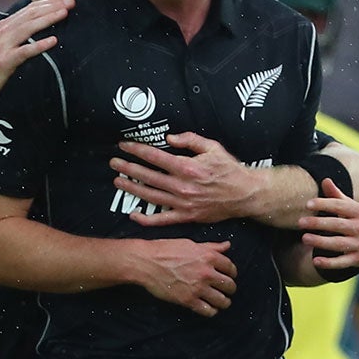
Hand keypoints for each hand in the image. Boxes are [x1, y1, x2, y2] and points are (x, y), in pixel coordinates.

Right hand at [0, 0, 73, 108]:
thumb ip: (13, 37)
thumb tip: (32, 30)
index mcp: (3, 28)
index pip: (28, 10)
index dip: (47, 3)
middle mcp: (2, 33)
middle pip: (30, 15)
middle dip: (51, 6)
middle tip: (70, 1)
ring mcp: (2, 47)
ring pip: (28, 28)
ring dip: (47, 19)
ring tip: (64, 13)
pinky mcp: (4, 62)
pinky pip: (24, 51)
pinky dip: (39, 45)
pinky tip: (52, 41)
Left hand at [115, 131, 262, 223]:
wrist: (244, 194)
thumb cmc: (229, 169)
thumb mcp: (212, 147)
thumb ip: (189, 140)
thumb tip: (169, 138)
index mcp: (186, 167)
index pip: (154, 157)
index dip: (136, 150)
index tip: (124, 146)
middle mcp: (182, 186)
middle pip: (148, 176)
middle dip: (128, 168)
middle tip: (114, 163)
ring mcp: (183, 203)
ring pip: (151, 196)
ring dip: (132, 188)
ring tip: (117, 181)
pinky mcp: (186, 217)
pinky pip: (163, 220)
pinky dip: (147, 219)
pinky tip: (133, 215)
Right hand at [131, 238, 236, 315]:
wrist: (146, 262)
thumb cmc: (165, 250)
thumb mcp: (190, 244)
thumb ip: (211, 247)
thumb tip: (227, 246)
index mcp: (208, 256)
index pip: (231, 268)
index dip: (232, 273)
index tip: (229, 276)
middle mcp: (206, 273)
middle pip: (229, 285)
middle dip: (230, 289)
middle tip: (226, 290)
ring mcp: (198, 288)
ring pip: (222, 300)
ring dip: (224, 302)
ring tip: (221, 302)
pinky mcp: (188, 300)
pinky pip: (208, 311)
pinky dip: (212, 311)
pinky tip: (210, 309)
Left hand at [299, 180, 358, 270]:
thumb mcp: (352, 207)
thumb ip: (337, 196)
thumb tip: (325, 180)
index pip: (341, 206)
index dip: (324, 204)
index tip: (308, 204)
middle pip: (337, 225)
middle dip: (318, 223)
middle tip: (301, 222)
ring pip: (338, 243)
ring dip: (320, 242)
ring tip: (304, 238)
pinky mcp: (358, 259)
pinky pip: (342, 262)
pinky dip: (329, 263)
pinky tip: (315, 261)